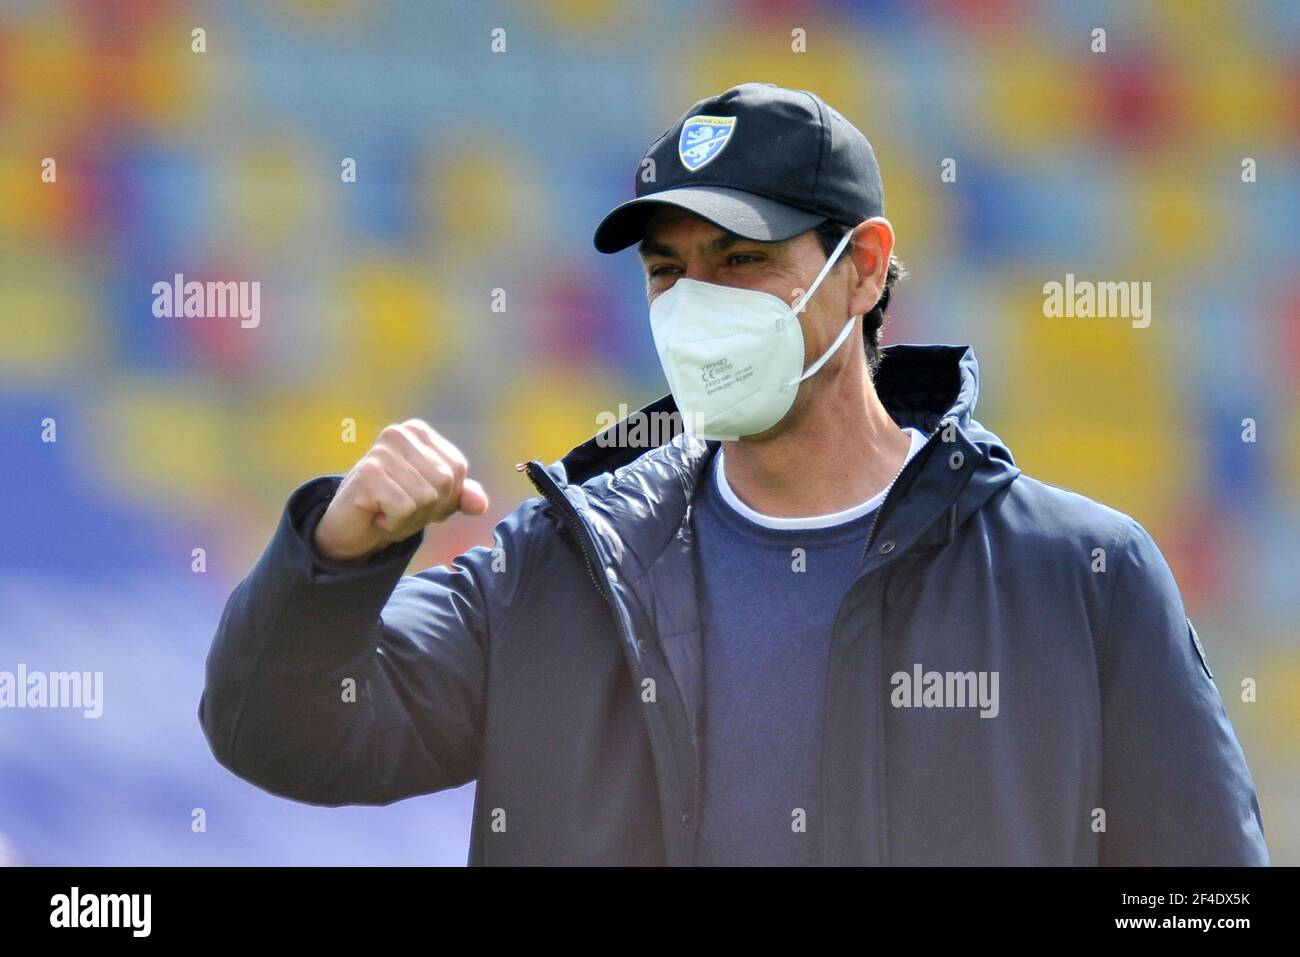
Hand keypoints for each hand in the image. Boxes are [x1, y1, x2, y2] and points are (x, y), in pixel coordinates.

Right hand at [312, 419, 488, 561]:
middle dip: (426, 508)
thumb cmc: (394, 507)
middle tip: (399, 505)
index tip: (416, 498)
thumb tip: (480, 504)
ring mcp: (382, 451)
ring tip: (386, 508)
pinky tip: (376, 512)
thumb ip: (461, 497)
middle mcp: (400, 433)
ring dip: (408, 516)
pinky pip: (404, 508)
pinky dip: (393, 521)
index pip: (457, 471)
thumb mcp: (436, 501)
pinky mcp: (368, 473)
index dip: (444, 497)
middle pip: (443, 484)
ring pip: (425, 498)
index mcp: (420, 432)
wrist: (352, 529)